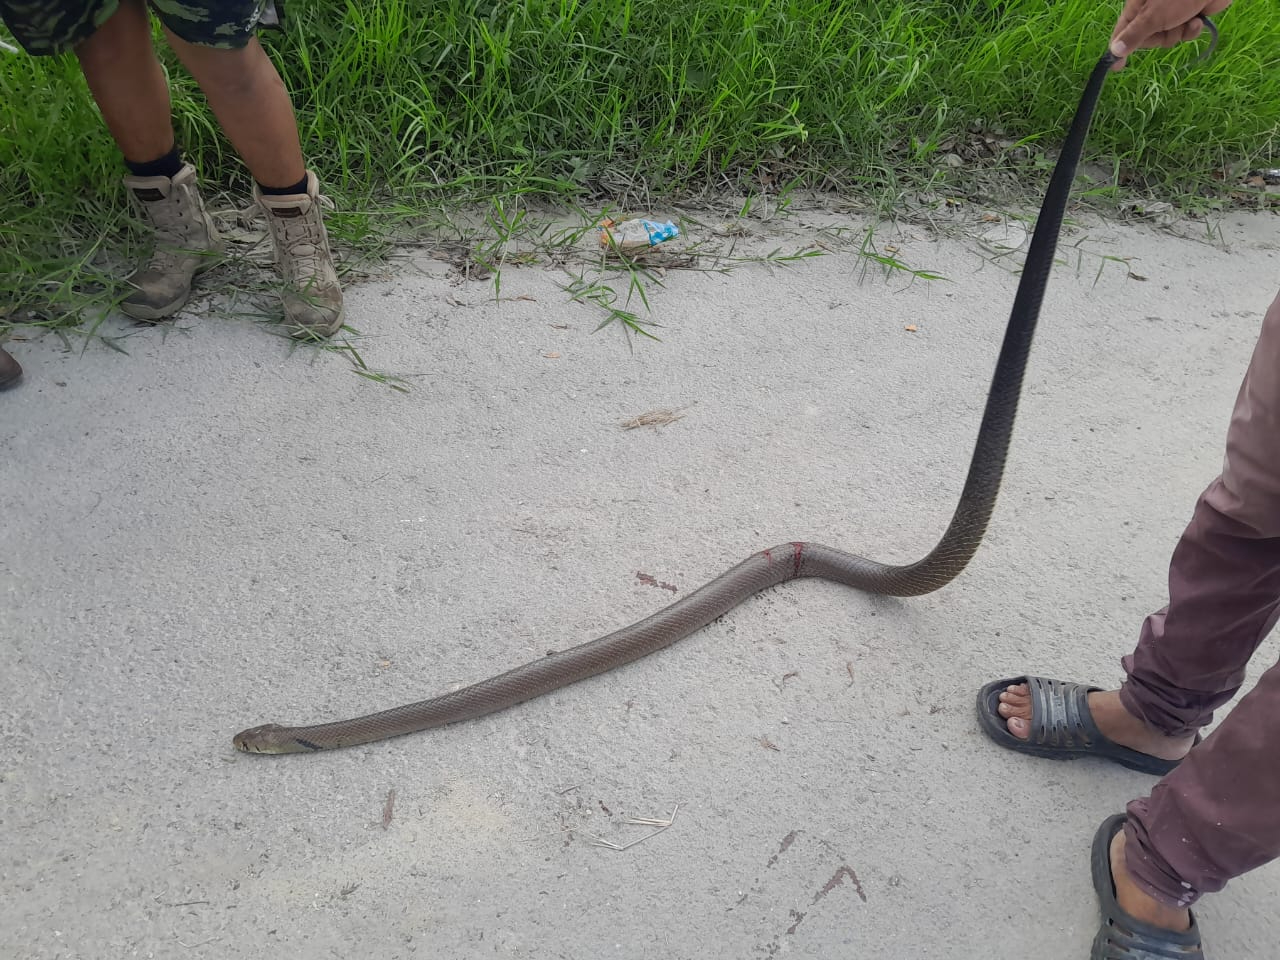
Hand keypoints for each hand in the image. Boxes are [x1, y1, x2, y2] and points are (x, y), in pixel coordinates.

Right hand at [1109, 0, 1232, 68]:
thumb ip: (1133, 35)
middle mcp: (1152, 12)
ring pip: (1167, 38)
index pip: (1122, 32)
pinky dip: (1191, 30)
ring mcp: (1170, 14)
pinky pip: (1184, 34)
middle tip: (1167, 26)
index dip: (1118, 49)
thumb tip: (1114, 51)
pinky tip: (1198, 19)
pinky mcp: (1188, 16)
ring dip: (1178, 33)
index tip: (1115, 66)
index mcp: (1138, 7)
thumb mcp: (1152, 16)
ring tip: (1186, 19)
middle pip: (1147, 39)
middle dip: (1160, 38)